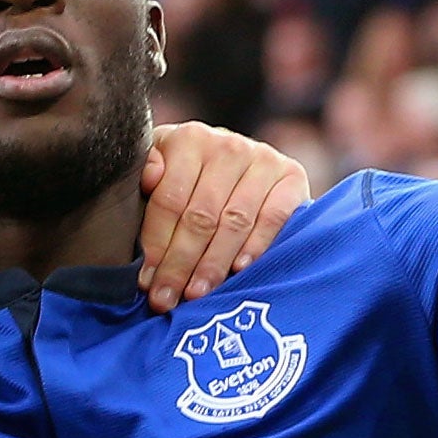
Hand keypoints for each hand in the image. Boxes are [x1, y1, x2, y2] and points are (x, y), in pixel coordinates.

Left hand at [138, 123, 309, 310]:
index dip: (156, 245)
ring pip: (234, 222)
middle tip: (166, 299)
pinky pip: (273, 218)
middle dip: (180, 264)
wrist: (243, 165)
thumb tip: (149, 177)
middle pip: (200, 216)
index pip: (169, 201)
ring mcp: (262, 159)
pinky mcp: (291, 176)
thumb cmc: (189, 176)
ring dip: (213, 263)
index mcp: (188, 139)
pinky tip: (239, 270)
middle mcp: (227, 145)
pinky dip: (256, 246)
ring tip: (196, 293)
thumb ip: (146, 171)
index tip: (145, 281)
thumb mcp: (161, 166)